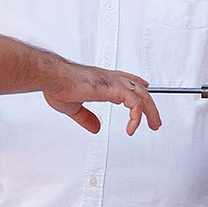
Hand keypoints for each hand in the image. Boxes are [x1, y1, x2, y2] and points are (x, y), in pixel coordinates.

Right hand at [41, 63, 161, 135]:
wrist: (52, 78)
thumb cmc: (57, 86)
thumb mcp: (73, 108)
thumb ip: (86, 118)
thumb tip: (96, 128)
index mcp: (102, 80)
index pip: (126, 79)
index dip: (137, 84)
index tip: (145, 88)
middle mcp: (111, 79)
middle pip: (139, 89)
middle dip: (150, 106)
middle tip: (155, 122)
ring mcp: (114, 83)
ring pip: (142, 95)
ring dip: (151, 112)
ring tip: (153, 126)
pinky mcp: (113, 90)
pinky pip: (135, 104)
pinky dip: (136, 117)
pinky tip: (132, 128)